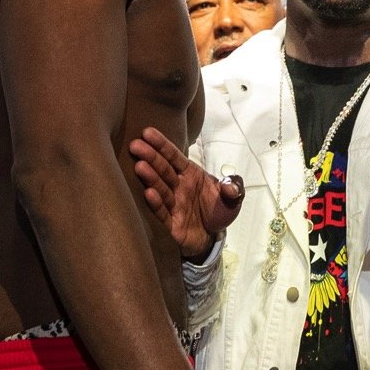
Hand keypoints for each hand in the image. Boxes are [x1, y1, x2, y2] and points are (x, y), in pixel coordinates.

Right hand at [130, 126, 243, 260]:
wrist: (212, 237)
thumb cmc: (218, 210)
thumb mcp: (232, 199)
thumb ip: (234, 188)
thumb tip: (231, 186)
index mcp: (190, 174)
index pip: (174, 156)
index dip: (162, 145)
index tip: (147, 132)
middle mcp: (179, 186)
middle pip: (164, 169)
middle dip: (150, 157)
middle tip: (135, 145)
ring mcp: (173, 203)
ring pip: (160, 187)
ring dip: (150, 177)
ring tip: (139, 166)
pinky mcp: (171, 223)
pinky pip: (162, 212)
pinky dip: (156, 203)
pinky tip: (148, 192)